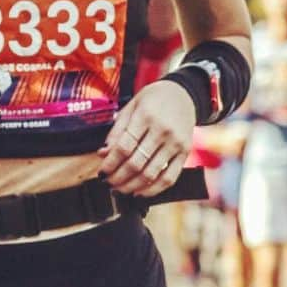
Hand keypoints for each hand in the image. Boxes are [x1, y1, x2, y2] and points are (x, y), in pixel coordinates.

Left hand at [97, 81, 195, 196]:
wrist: (184, 94)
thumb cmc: (153, 99)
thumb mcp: (131, 106)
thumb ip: (117, 131)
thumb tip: (103, 154)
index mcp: (146, 116)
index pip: (124, 147)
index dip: (110, 163)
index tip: (102, 172)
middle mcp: (163, 130)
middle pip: (136, 163)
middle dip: (118, 178)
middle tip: (108, 183)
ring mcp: (176, 143)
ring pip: (151, 173)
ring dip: (132, 186)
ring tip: (120, 189)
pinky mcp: (185, 153)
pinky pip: (170, 178)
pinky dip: (154, 190)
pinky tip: (140, 193)